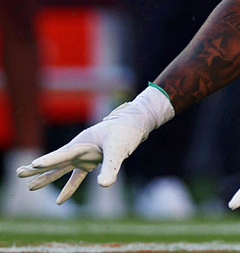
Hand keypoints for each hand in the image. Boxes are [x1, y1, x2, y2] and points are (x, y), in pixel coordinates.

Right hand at [16, 86, 173, 203]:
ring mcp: (84, 156)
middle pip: (55, 161)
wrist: (133, 125)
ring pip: (61, 169)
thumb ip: (111, 167)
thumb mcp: (119, 150)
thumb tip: (103, 185)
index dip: (49, 160)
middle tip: (19, 173)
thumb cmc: (125, 133)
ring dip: (47, 177)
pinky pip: (77, 177)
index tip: (34, 165)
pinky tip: (59, 201)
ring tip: (30, 187)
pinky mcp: (91, 162)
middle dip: (37, 169)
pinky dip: (69, 188)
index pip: (63, 154)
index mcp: (82, 143)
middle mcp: (79, 150)